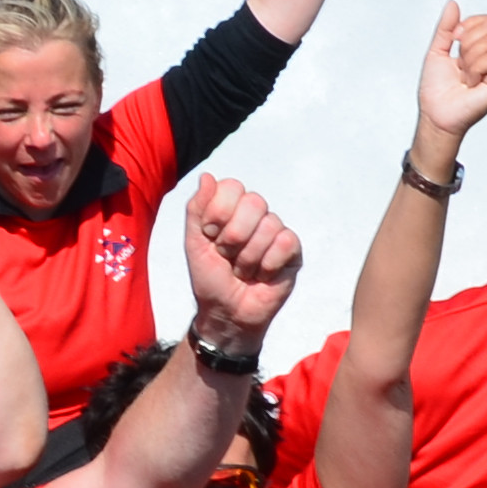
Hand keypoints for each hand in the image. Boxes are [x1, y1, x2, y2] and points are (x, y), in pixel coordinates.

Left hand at [183, 172, 299, 338]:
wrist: (225, 312)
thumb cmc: (210, 277)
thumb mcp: (194, 242)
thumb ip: (196, 208)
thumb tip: (206, 175)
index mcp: (231, 209)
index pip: (232, 187)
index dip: (219, 211)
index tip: (210, 234)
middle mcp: (255, 216)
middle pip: (254, 202)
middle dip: (234, 236)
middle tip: (227, 255)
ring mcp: (276, 231)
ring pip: (269, 225)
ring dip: (248, 257)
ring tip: (242, 270)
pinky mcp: (292, 251)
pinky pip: (285, 242)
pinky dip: (267, 264)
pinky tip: (262, 275)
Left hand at [414, 0, 486, 142]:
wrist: (434, 113)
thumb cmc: (436, 88)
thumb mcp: (437, 50)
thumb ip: (446, 27)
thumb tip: (453, 3)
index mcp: (484, 51)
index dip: (469, 24)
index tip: (453, 39)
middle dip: (467, 41)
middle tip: (459, 62)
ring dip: (468, 56)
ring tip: (464, 75)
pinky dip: (474, 67)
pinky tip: (470, 82)